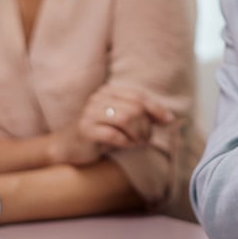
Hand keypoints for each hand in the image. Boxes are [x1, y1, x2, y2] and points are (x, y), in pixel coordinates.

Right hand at [50, 84, 175, 164]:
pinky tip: (126, 145)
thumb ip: (140, 115)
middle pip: (134, 109)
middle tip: (146, 138)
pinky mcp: (85, 129)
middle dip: (146, 126)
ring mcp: (90, 113)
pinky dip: (126, 142)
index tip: (168, 121)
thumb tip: (169, 118)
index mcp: (108, 92)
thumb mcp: (121, 121)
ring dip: (137, 134)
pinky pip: (114, 135)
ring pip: (126, 119)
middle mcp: (98, 98)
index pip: (138, 96)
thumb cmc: (100, 133)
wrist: (68, 147)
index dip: (156, 108)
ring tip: (138, 142)